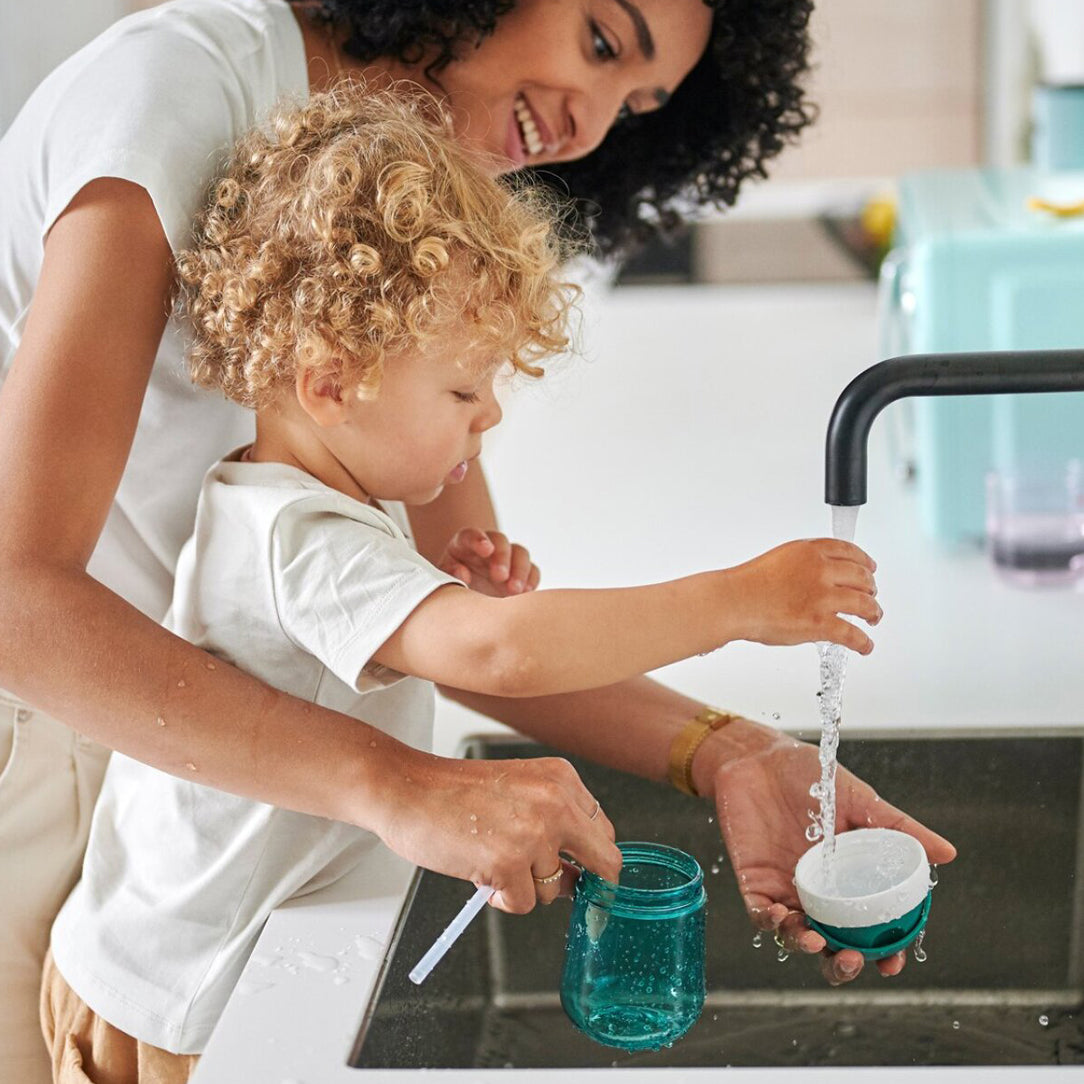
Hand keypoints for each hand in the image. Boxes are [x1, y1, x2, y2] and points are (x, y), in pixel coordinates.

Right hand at [374, 744, 620, 912]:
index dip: (587, 855)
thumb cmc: (454, 792)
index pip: (603, 830)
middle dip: (583, 881)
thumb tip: (579, 872)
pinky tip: (480, 873)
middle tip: (558, 886)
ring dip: (524, 885)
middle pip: (605, 861)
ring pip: (555, 888)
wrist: (407, 789)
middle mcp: (555, 802)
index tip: (575, 868)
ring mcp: (533, 833)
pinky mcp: (507, 863)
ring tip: (491, 858)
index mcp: (561, 778)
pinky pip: (523, 904)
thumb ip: (554, 821)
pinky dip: (500, 898)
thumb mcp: (520, 790)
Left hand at [437, 528, 539, 597]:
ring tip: (514, 590)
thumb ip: (451, 573)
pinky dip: (531, 579)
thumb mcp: (445, 579)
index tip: (486, 550)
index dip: (479, 540)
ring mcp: (507, 558)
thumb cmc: (453, 585)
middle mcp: (489, 546)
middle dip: (502, 557)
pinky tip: (526, 591)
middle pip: (501, 541)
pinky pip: (532, 570)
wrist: (466, 601)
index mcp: (465, 544)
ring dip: (520, 570)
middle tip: (500, 577)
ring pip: (520, 553)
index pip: (471, 535)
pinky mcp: (521, 573)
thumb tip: (463, 574)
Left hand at [697, 718, 955, 983]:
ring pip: (794, 935)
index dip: (881, 952)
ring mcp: (785, 888)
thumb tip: (948, 853)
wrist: (758, 756)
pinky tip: (779, 915)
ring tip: (815, 940)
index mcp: (847, 879)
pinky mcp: (754, 881)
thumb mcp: (858, 799)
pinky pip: (760, 914)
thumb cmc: (808, 775)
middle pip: (831, 944)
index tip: (892, 964)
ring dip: (804, 945)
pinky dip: (769, 922)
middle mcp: (817, 891)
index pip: (867, 928)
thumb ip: (898, 827)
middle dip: (841, 965)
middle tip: (854, 959)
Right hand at [726, 539, 881, 654]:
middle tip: (871, 596)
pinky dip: (863, 642)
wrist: (734, 601)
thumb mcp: (782, 558)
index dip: (865, 561)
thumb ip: (805, 562)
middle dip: (871, 588)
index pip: (850, 552)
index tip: (870, 568)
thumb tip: (820, 574)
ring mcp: (822, 597)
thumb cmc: (749, 584)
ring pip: (864, 604)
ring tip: (873, 619)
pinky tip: (865, 646)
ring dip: (873, 613)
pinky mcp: (820, 623)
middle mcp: (821, 570)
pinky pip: (852, 635)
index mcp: (811, 551)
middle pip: (862, 577)